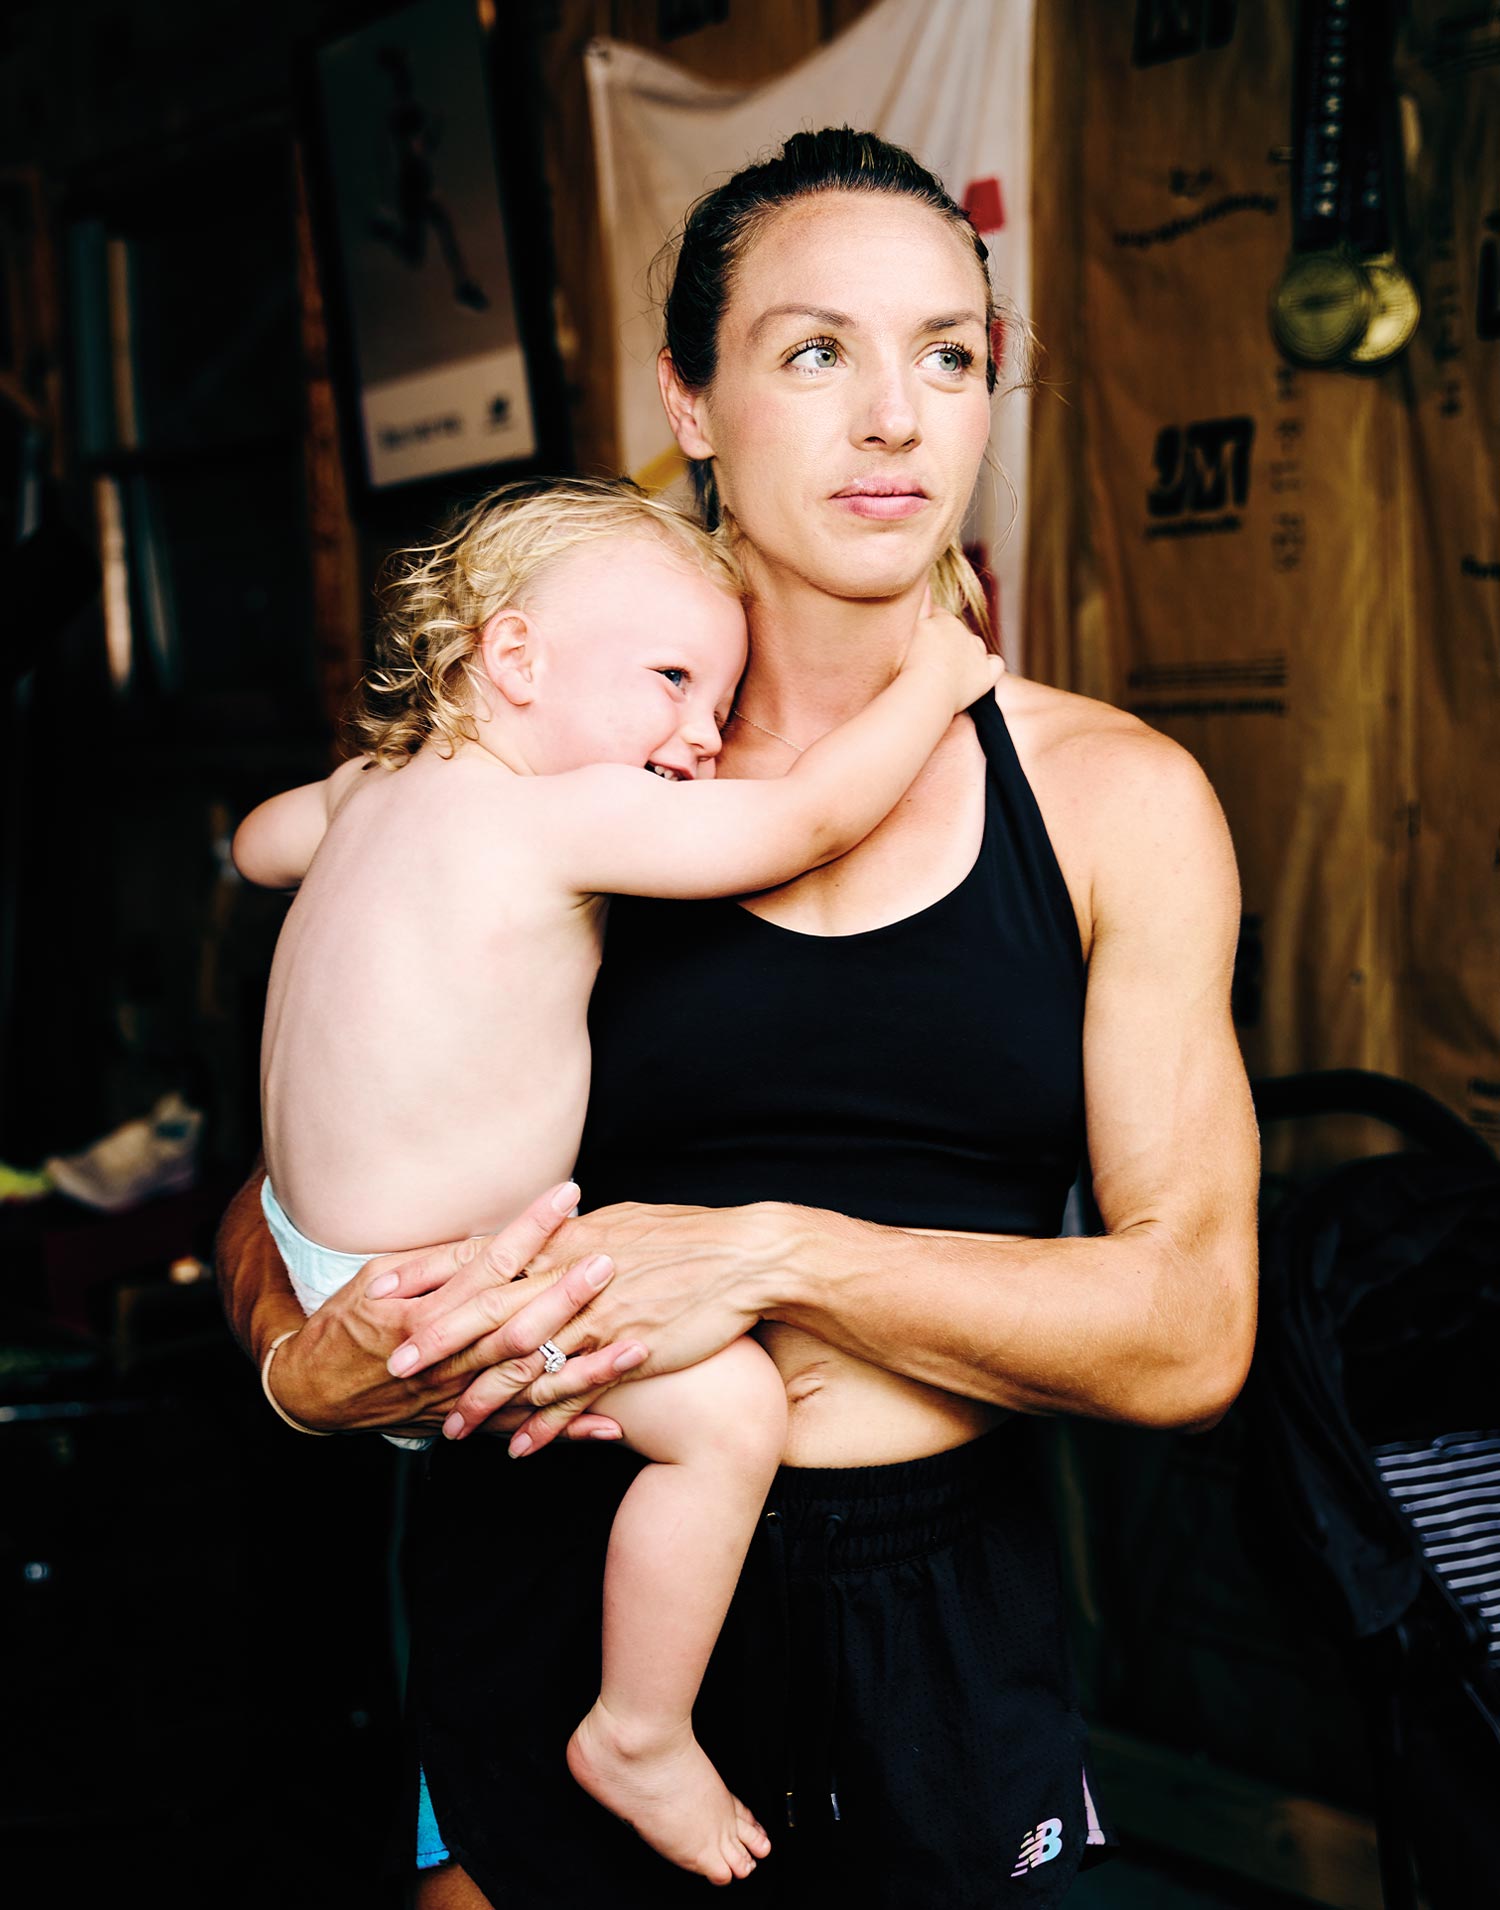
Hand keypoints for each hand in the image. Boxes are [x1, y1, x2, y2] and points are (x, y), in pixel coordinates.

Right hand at [269, 1181, 642, 1440]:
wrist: (314, 1393)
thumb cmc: (346, 1324)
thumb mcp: (376, 1279)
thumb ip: (432, 1262)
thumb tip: (483, 1236)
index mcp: (427, 1310)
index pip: (490, 1262)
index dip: (531, 1229)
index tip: (569, 1196)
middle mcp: (449, 1356)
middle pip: (518, 1321)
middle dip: (567, 1293)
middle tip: (611, 1262)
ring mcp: (462, 1395)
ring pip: (531, 1381)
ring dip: (585, 1366)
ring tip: (636, 1346)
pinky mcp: (469, 1422)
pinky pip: (525, 1428)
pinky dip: (566, 1429)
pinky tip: (610, 1426)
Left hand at [383, 1199, 790, 1451]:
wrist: (747, 1257)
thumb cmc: (688, 1238)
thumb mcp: (621, 1223)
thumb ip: (575, 1237)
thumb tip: (547, 1233)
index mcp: (564, 1240)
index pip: (484, 1257)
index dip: (433, 1275)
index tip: (386, 1290)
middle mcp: (571, 1276)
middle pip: (490, 1310)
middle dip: (438, 1340)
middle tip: (395, 1366)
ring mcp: (597, 1316)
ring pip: (526, 1362)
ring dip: (485, 1399)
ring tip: (451, 1429)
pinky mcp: (625, 1352)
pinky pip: (573, 1395)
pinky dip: (544, 1426)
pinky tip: (519, 1450)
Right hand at [901, 592, 1003, 712]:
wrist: (925, 690)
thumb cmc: (908, 662)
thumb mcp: (908, 627)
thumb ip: (918, 603)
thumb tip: (923, 577)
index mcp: (944, 620)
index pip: (937, 617)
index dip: (926, 628)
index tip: (917, 641)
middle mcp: (964, 633)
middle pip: (956, 633)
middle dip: (945, 642)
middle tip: (927, 660)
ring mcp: (977, 654)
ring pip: (975, 646)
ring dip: (965, 653)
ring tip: (946, 669)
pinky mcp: (986, 675)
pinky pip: (995, 665)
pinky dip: (989, 666)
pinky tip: (977, 674)